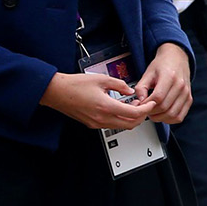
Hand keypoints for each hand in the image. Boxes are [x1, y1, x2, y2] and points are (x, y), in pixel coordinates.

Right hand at [40, 72, 155, 130]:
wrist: (55, 92)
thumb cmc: (74, 85)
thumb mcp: (101, 79)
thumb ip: (120, 85)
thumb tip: (130, 91)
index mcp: (106, 107)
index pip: (134, 114)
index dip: (146, 109)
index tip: (151, 103)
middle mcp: (102, 118)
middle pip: (131, 124)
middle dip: (142, 116)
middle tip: (144, 105)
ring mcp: (96, 123)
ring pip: (122, 126)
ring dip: (131, 118)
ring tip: (133, 105)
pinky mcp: (92, 124)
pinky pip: (112, 125)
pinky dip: (121, 119)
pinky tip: (121, 108)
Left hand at [132, 42, 192, 123]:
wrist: (177, 59)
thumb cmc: (162, 65)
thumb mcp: (147, 73)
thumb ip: (141, 87)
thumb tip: (139, 102)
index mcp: (170, 77)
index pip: (158, 97)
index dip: (147, 104)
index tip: (140, 104)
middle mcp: (181, 86)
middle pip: (165, 107)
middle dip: (151, 112)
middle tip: (144, 110)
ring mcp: (186, 94)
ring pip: (172, 114)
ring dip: (160, 118)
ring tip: (152, 113)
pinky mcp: (189, 100)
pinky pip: (179, 116)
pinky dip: (169, 119)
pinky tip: (162, 115)